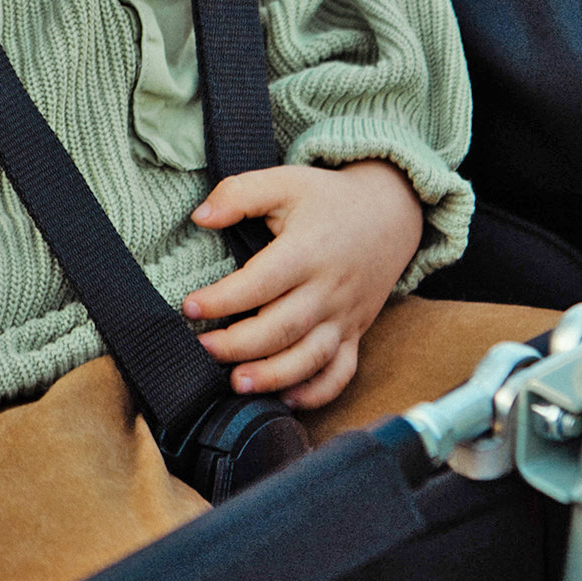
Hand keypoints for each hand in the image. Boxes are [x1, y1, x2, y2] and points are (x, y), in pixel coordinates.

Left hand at [182, 159, 423, 408]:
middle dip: (239, 346)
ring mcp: (345, 316)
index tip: (190, 307)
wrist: (391, 212)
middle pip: (283, 328)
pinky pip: (341, 373)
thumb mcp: (285, 182)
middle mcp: (328, 289)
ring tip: (237, 384)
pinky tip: (285, 398)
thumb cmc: (329, 199)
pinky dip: (317, 392)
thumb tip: (200, 217)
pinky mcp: (355, 333)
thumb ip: (239, 194)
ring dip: (274, 377)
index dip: (223, 299)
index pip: (261, 283)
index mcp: (308, 251)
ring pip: (311, 358)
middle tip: (202, 349)